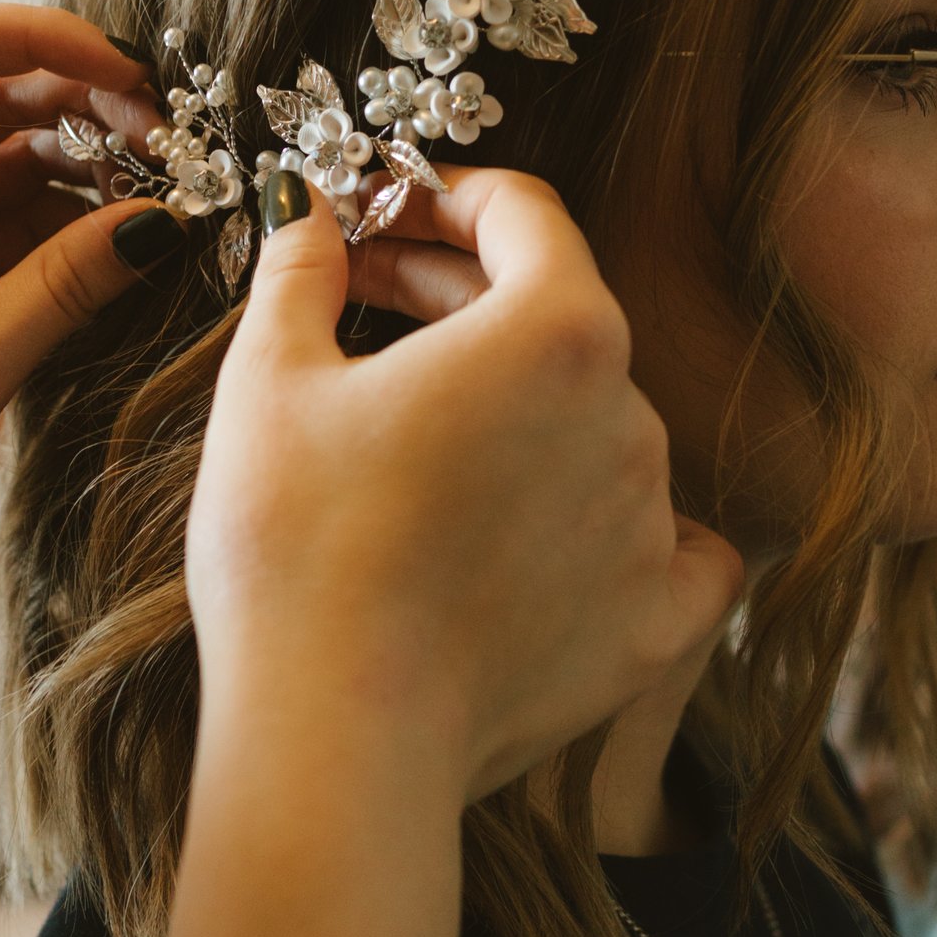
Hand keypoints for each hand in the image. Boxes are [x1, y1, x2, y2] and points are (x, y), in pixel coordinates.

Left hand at [0, 1, 166, 743]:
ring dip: (81, 172)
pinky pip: (3, 236)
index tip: (130, 70)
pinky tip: (127, 247)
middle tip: (169, 144)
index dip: (38, 39)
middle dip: (79, 107)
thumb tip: (163, 219)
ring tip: (161, 197)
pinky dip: (65, 234)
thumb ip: (62, 287)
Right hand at [190, 171, 742, 803]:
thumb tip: (306, 208)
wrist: (336, 738)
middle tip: (361, 304)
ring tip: (418, 439)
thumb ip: (303, 268)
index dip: (444, 198)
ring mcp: (655, 522)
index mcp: (557, 329)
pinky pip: (667, 545)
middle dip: (459, 297)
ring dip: (518, 412)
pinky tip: (552, 530)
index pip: (525, 214)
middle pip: (556, 315)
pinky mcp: (658, 621)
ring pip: (595, 427)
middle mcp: (633, 414)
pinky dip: (613, 525)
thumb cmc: (293, 547)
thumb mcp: (269, 377)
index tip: (384, 215)